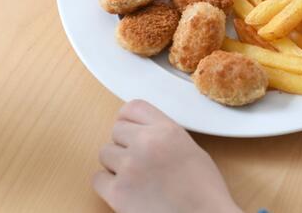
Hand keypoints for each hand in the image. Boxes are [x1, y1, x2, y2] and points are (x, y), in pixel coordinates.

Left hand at [92, 100, 241, 212]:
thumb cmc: (203, 192)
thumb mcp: (191, 150)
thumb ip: (165, 135)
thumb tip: (140, 133)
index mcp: (168, 130)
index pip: (133, 108)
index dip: (129, 120)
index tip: (129, 130)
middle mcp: (147, 143)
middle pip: (116, 130)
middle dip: (124, 145)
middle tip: (138, 162)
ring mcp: (130, 167)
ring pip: (105, 153)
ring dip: (115, 165)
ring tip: (135, 179)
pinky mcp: (118, 192)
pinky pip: (98, 179)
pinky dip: (108, 186)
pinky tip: (127, 193)